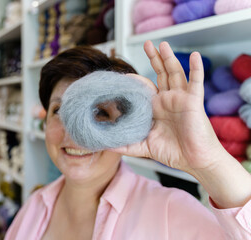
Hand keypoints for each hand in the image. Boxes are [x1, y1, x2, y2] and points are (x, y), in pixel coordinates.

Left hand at [112, 41, 225, 174]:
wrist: (194, 161)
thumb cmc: (172, 152)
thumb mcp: (143, 146)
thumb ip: (124, 145)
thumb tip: (104, 145)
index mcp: (156, 108)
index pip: (145, 88)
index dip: (135, 80)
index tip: (122, 76)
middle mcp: (168, 100)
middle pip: (161, 74)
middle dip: (154, 59)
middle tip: (146, 44)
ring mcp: (181, 99)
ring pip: (175, 73)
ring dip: (169, 58)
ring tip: (162, 44)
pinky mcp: (194, 101)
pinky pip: (196, 82)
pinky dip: (196, 68)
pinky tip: (194, 55)